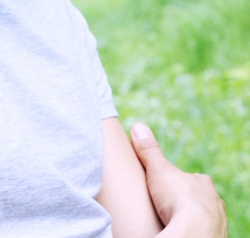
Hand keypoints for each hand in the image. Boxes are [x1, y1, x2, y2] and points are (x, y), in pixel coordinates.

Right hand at [130, 123, 226, 237]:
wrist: (194, 233)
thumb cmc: (179, 198)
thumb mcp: (159, 169)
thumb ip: (149, 150)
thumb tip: (138, 127)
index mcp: (202, 183)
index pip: (191, 179)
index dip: (179, 181)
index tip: (167, 185)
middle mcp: (213, 202)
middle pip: (198, 199)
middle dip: (185, 201)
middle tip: (168, 205)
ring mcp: (216, 222)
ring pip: (202, 218)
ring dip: (189, 219)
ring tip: (172, 222)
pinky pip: (201, 234)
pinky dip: (191, 232)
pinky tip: (180, 231)